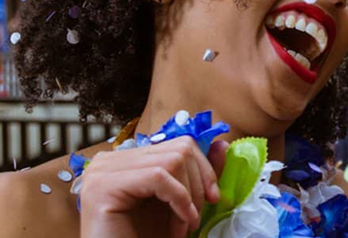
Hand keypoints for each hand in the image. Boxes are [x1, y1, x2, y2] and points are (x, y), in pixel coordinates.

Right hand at [79, 137, 228, 237]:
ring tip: (185, 226)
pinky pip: (158, 177)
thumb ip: (198, 174)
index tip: (214, 197)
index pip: (178, 144)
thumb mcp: (178, 202)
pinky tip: (181, 225)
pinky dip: (179, 201)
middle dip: (197, 185)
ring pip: (172, 161)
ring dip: (188, 198)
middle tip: (196, 218)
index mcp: (125, 159)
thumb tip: (221, 145)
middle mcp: (109, 159)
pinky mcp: (103, 186)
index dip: (203, 168)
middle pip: (178, 150)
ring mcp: (102, 170)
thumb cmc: (145, 236)